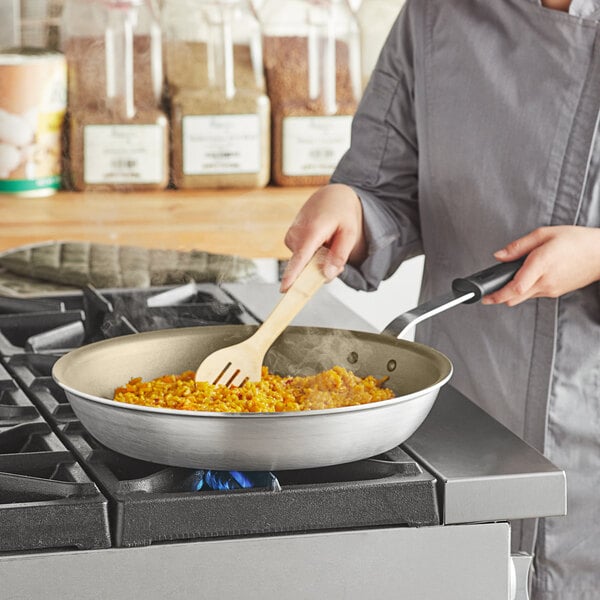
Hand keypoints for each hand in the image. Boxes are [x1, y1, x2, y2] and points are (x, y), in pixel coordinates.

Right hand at [280, 184, 366, 291]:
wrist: (330, 196)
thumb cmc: (341, 212)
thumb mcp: (349, 232)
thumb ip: (339, 255)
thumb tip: (326, 275)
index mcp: (311, 231)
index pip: (300, 258)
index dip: (293, 275)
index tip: (285, 289)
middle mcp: (296, 234)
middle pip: (306, 267)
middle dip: (322, 268)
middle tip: (337, 253)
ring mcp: (291, 237)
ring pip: (304, 263)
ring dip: (318, 261)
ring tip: (329, 243)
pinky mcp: (289, 240)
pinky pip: (302, 257)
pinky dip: (313, 255)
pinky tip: (320, 243)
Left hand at [482, 226, 599, 305]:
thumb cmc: (576, 241)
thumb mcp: (544, 234)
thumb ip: (518, 246)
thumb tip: (499, 255)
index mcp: (541, 264)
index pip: (515, 287)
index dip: (498, 294)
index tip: (485, 296)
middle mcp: (545, 281)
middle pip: (515, 298)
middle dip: (499, 297)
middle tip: (488, 294)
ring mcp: (551, 290)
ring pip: (523, 298)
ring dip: (512, 293)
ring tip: (506, 282)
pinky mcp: (555, 293)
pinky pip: (534, 294)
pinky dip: (525, 290)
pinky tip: (525, 279)